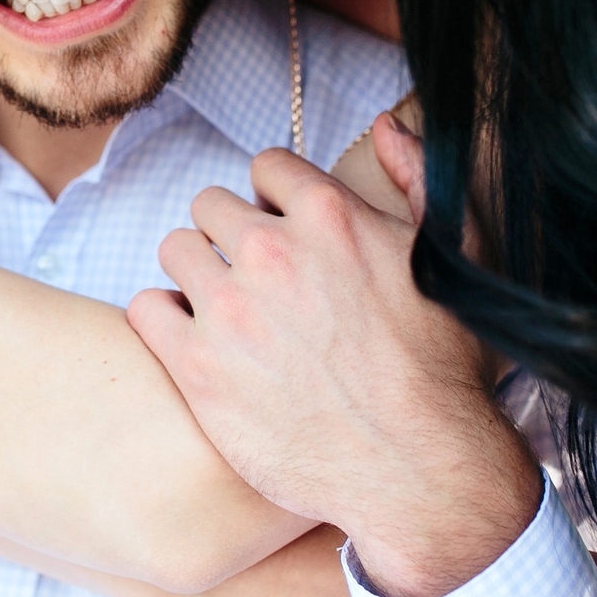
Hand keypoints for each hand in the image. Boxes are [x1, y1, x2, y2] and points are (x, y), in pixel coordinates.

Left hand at [127, 114, 538, 596]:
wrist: (420, 470)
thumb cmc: (442, 367)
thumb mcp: (449, 257)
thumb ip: (415, 178)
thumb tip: (382, 125)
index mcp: (328, 215)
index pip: (265, 166)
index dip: (276, 199)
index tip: (288, 233)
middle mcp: (270, 253)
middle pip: (211, 205)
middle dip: (231, 233)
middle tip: (257, 278)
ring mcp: (229, 310)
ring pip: (176, 250)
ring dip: (197, 273)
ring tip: (229, 310)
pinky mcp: (197, 368)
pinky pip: (146, 309)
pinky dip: (164, 318)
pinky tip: (195, 339)